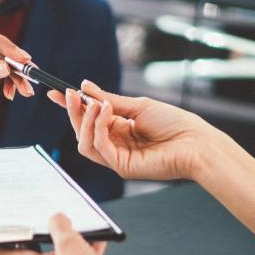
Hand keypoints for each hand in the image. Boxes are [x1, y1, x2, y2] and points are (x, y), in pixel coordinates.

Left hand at [0, 20, 33, 107]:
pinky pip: (1, 67)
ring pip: (4, 59)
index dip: (9, 48)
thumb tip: (6, 68)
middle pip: (0, 48)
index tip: (25, 59)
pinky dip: (8, 80)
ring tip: (26, 92)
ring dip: (16, 75)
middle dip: (17, 64)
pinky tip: (11, 93)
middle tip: (32, 77)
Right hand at [50, 82, 213, 182]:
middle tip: (70, 94)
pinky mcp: (122, 167)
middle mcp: (116, 145)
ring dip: (85, 120)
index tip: (57, 93)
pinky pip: (99, 148)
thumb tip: (85, 87)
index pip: (89, 119)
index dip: (72, 107)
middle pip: (82, 132)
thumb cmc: (175, 124)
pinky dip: (98, 127)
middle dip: (73, 113)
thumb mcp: (138, 106)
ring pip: (85, 143)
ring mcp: (117, 158)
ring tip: (95, 104)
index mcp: (120, 129)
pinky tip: (106, 112)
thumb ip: (109, 100)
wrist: (196, 142)